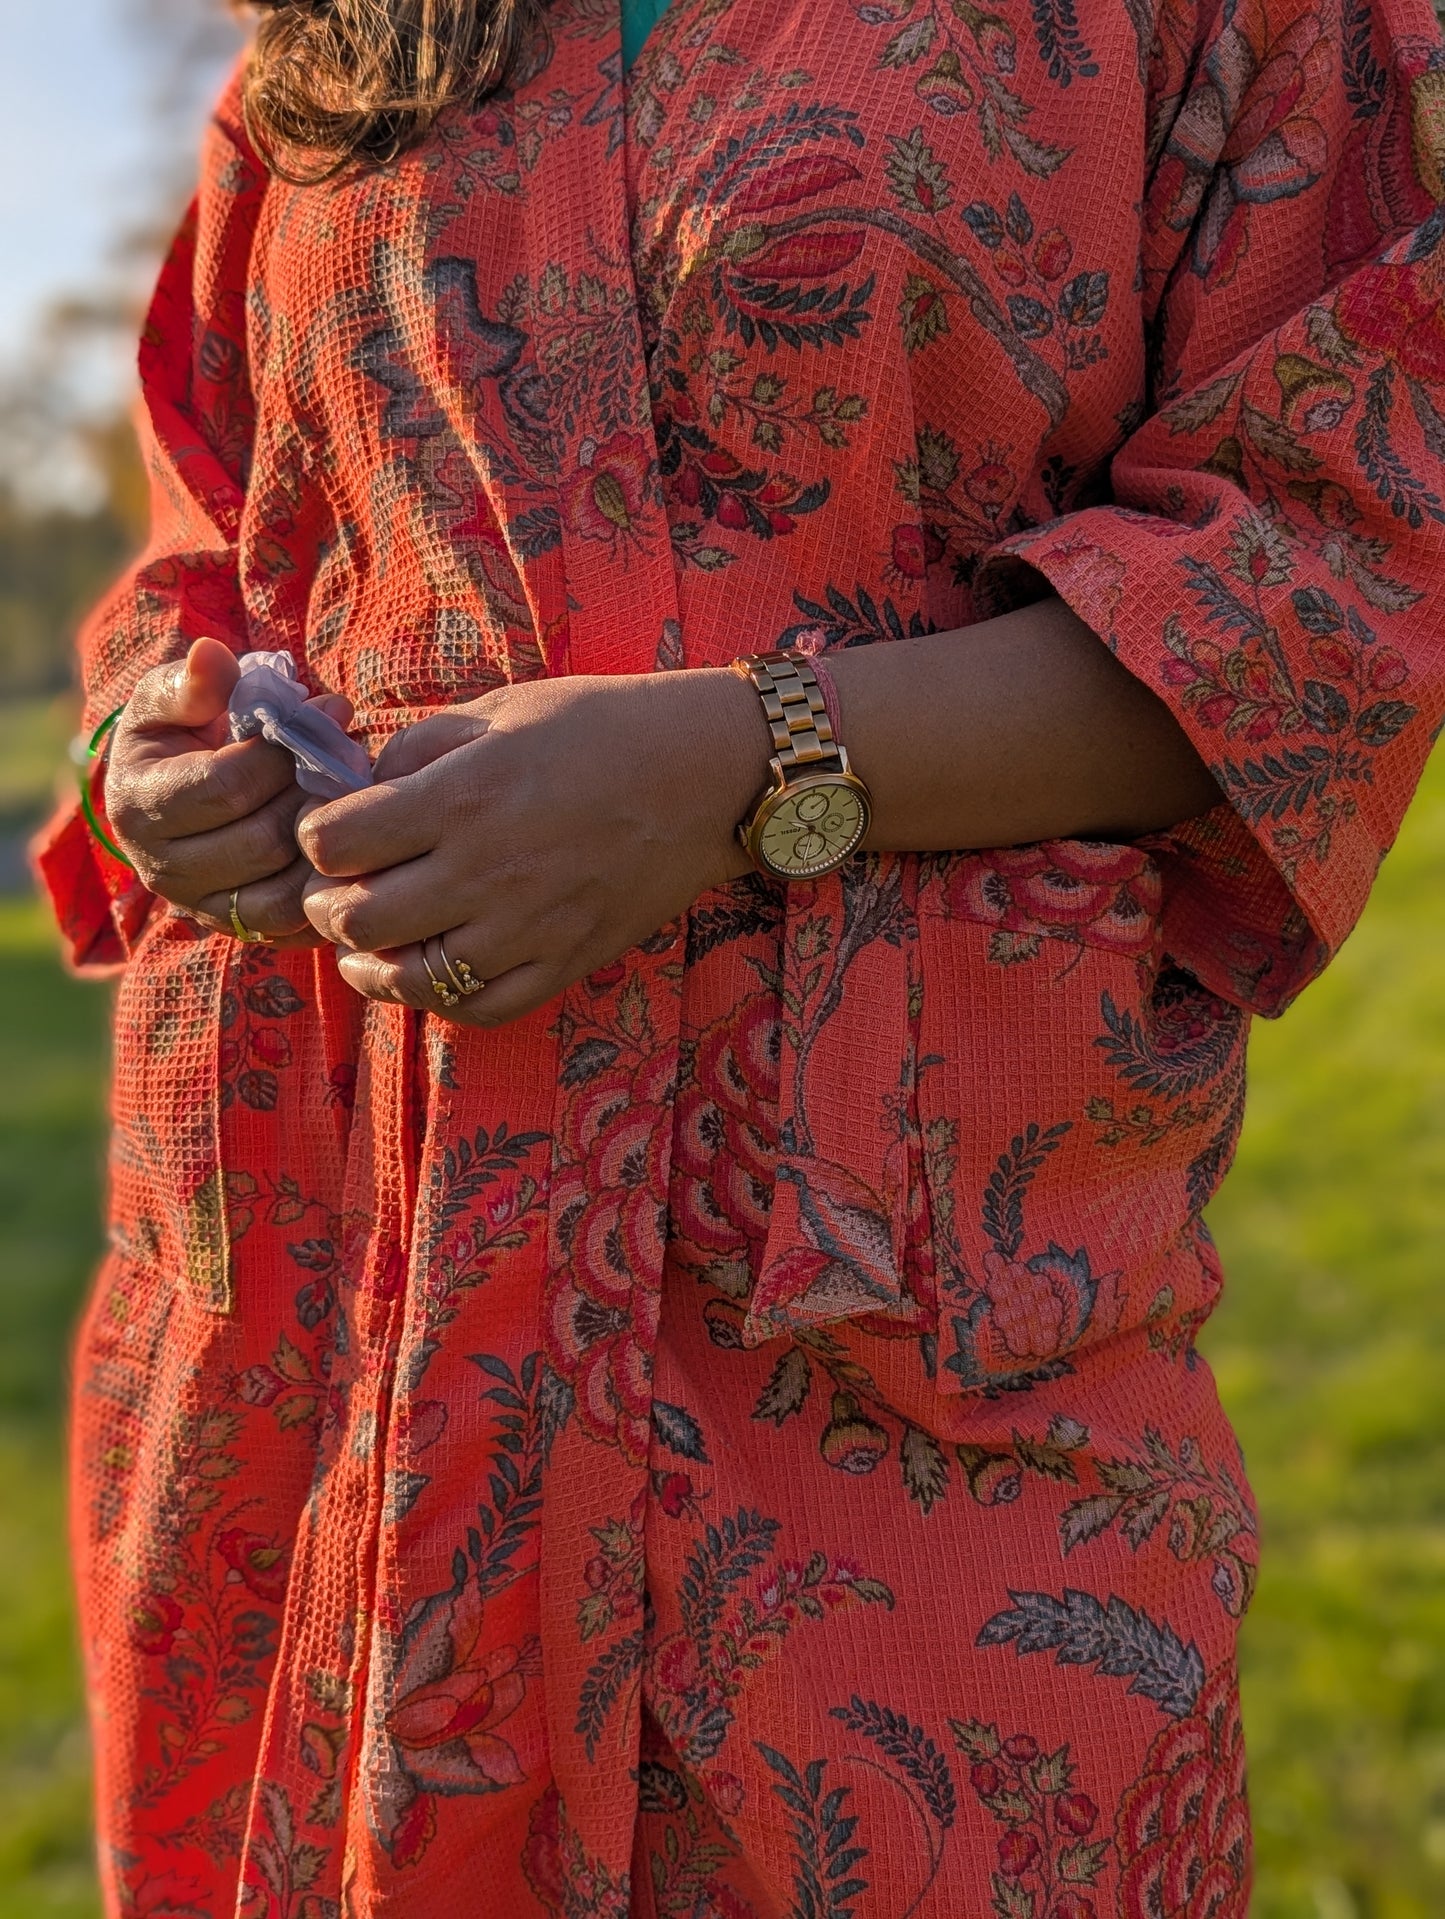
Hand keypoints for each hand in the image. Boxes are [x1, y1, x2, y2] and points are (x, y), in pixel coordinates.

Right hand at [104, 635, 352, 944]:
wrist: (178, 791)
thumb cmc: (180, 734)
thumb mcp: (171, 700)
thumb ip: (191, 682)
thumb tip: (210, 656)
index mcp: (138, 806)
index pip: (226, 786)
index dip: (284, 749)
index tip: (328, 711)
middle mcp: (162, 869)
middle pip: (262, 841)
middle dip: (314, 794)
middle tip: (352, 756)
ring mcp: (202, 908)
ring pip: (284, 890)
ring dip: (329, 844)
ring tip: (352, 797)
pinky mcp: (240, 930)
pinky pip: (297, 922)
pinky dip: (329, 885)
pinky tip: (349, 842)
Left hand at [298, 670, 767, 1025]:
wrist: (704, 774)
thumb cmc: (598, 727)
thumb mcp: (498, 711)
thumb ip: (416, 749)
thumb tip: (351, 787)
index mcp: (463, 796)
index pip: (333, 843)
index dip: (315, 838)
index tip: (330, 830)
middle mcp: (487, 871)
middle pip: (356, 919)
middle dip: (327, 905)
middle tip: (338, 890)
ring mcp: (528, 928)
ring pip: (407, 979)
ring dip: (370, 963)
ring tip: (368, 943)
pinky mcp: (564, 963)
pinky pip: (479, 1009)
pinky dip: (440, 998)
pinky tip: (431, 970)